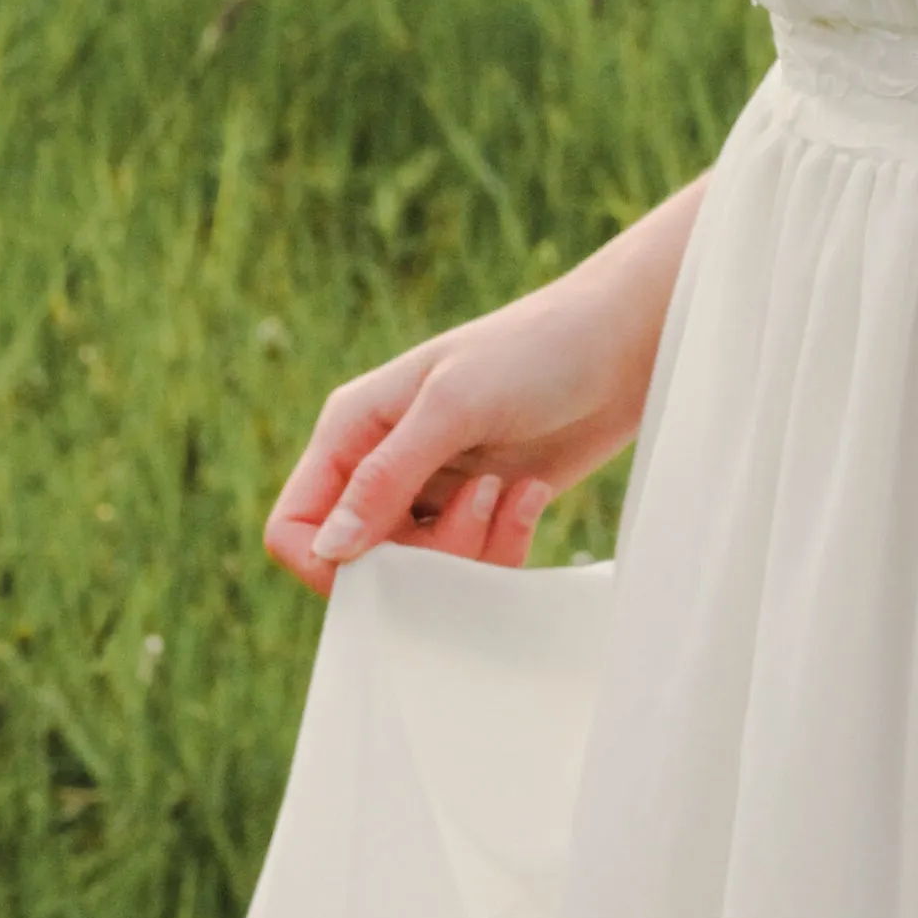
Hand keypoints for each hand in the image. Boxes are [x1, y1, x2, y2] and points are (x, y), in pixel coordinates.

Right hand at [262, 206, 688, 595]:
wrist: (622, 344)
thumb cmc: (535, 351)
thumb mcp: (454, 407)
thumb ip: (386, 479)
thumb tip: (329, 550)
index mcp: (353, 429)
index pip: (295, 527)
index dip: (329, 562)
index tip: (392, 561)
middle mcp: (382, 464)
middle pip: (363, 564)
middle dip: (424, 557)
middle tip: (481, 504)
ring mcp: (433, 490)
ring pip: (420, 573)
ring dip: (472, 548)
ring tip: (511, 489)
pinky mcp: (481, 510)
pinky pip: (471, 566)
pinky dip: (503, 544)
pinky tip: (532, 495)